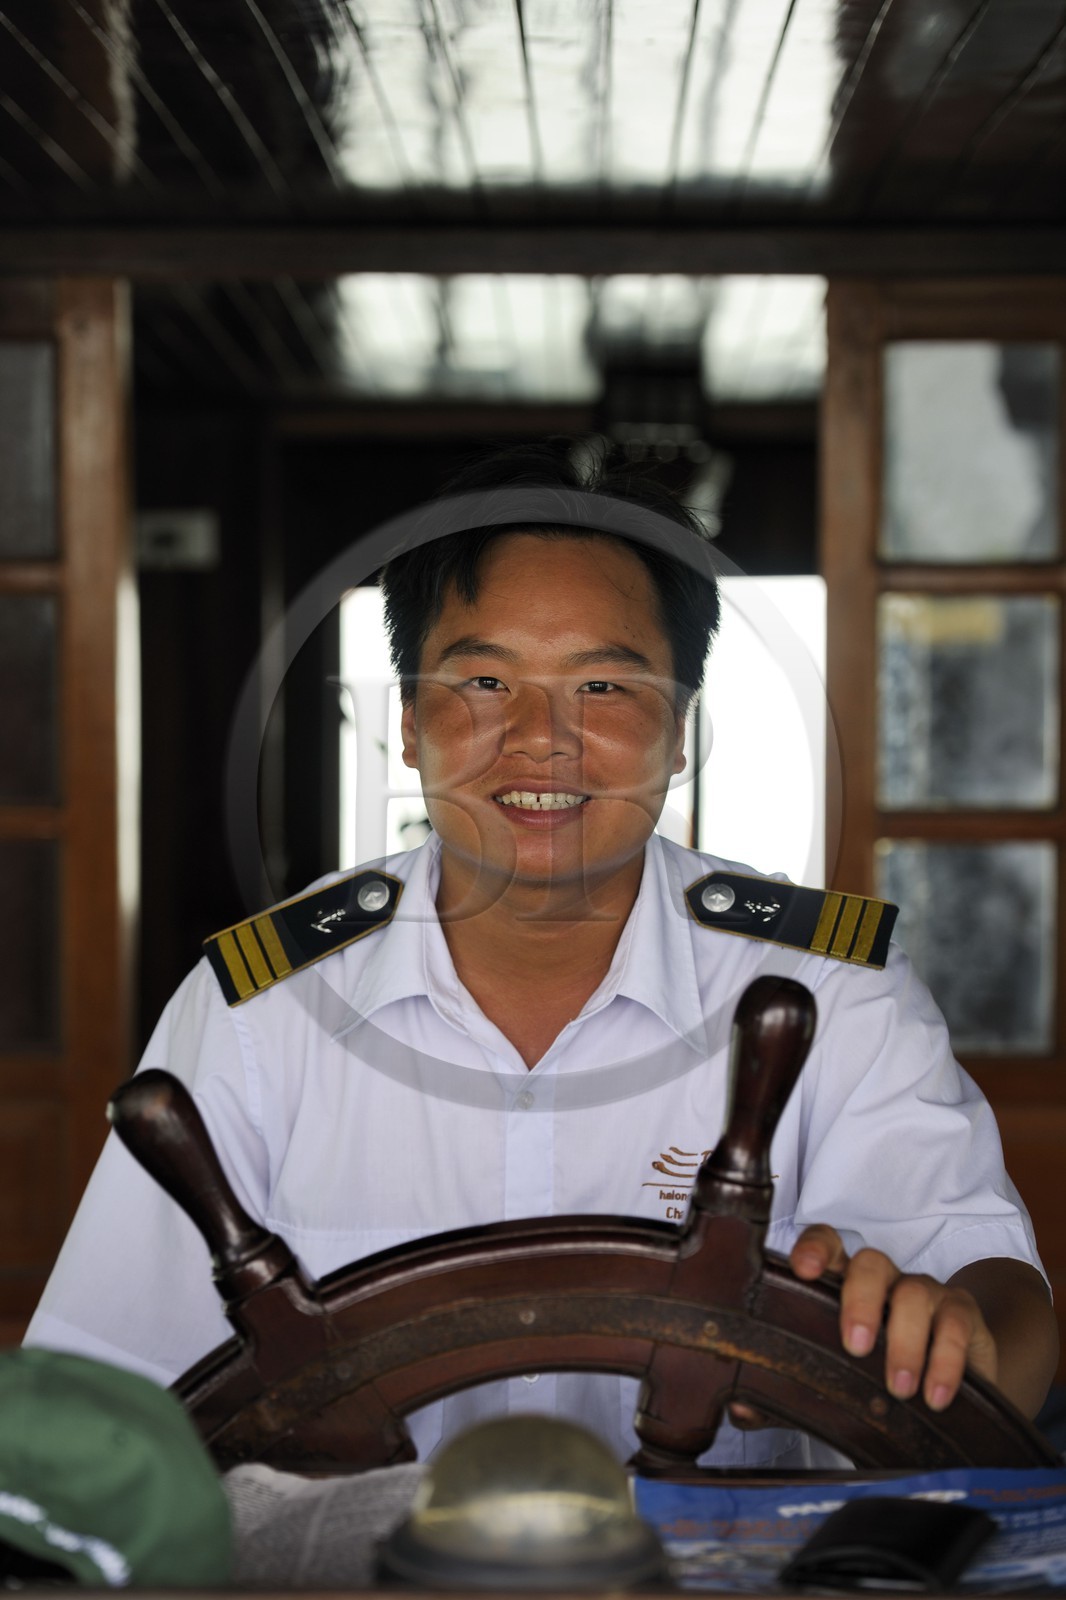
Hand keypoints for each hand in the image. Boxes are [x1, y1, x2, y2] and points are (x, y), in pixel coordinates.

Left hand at [789, 1223, 997, 1410]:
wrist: (954, 1379)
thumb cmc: (880, 1372)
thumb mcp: (839, 1380)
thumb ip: (791, 1393)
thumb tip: (741, 1410)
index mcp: (846, 1284)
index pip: (829, 1245)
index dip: (816, 1248)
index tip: (802, 1269)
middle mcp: (886, 1280)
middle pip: (871, 1263)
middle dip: (859, 1300)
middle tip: (855, 1347)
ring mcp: (926, 1292)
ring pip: (914, 1293)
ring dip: (904, 1342)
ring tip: (898, 1389)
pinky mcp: (962, 1313)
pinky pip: (955, 1323)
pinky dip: (945, 1360)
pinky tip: (935, 1396)